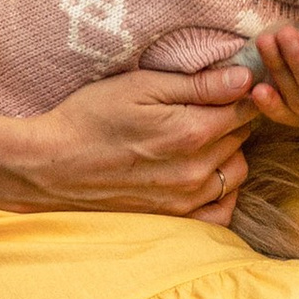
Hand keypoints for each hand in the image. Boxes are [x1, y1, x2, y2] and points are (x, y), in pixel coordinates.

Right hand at [0, 61, 259, 221]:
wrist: (51, 166)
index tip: (228, 84)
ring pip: (237, 171)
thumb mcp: (140, 86)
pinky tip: (204, 174)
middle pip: (242, 137)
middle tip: (206, 106)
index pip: (246, 108)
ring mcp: (186, 200)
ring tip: (201, 138)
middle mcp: (196, 171)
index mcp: (191, 131)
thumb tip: (246, 78)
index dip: (241, 91)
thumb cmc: (91, 117)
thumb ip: (197, 84)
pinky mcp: (174, 219)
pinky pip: (222, 211)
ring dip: (228, 152)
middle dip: (232, 119)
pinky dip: (222, 192)